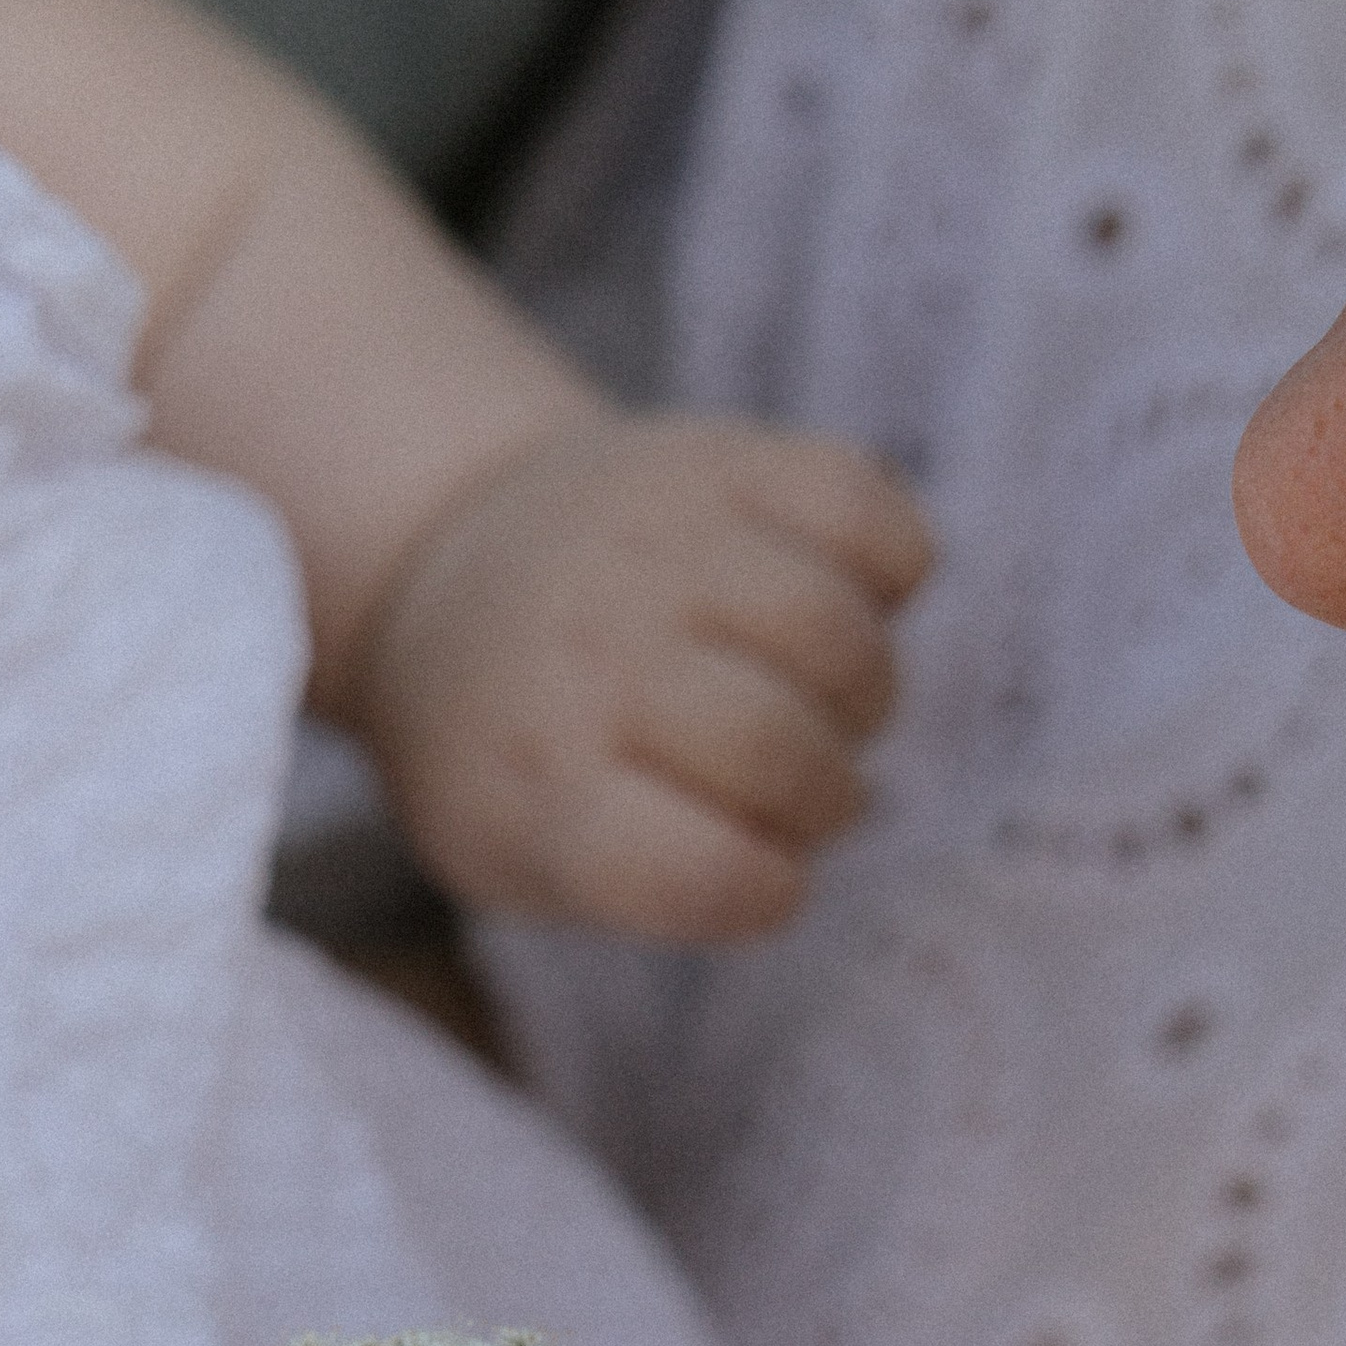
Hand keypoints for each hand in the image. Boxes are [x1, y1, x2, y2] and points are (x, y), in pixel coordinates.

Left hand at [346, 407, 932, 941]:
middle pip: (781, 748)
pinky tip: (841, 599)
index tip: (755, 875)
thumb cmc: (517, 743)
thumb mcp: (519, 860)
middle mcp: (590, 652)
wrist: (456, 555)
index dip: (766, 889)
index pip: (706, 872)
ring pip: (836, 633)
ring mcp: (658, 540)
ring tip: (816, 700)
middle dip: (825, 799)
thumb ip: (644, 889)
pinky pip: (868, 514)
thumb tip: (778, 862)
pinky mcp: (726, 456)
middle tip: (794, 790)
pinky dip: (889, 572)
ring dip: (863, 693)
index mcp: (540, 782)